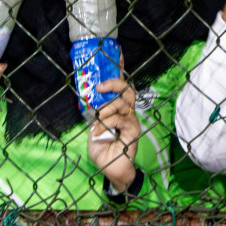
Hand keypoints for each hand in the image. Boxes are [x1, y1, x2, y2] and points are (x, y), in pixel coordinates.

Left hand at [88, 74, 140, 191]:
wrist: (112, 170)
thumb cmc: (103, 150)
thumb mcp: (93, 131)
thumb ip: (94, 118)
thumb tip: (92, 108)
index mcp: (117, 111)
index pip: (121, 89)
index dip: (121, 72)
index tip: (119, 55)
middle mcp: (126, 114)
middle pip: (127, 91)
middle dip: (114, 84)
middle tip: (100, 87)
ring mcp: (131, 122)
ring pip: (122, 104)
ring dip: (105, 110)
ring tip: (97, 121)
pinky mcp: (133, 131)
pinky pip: (120, 120)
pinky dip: (106, 124)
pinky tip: (98, 132)